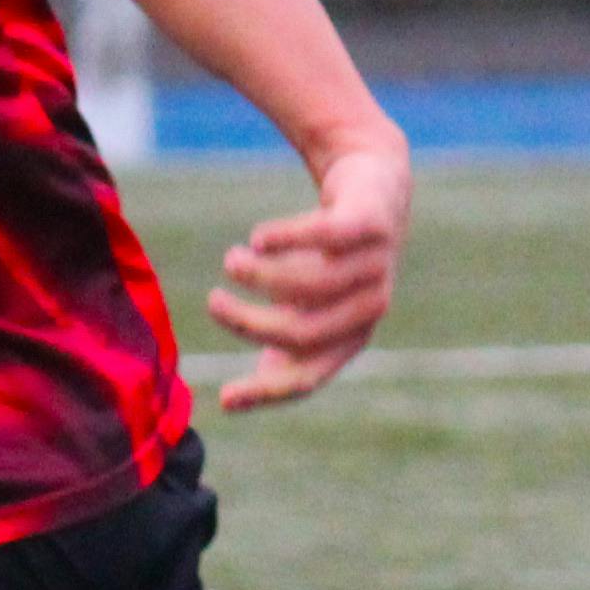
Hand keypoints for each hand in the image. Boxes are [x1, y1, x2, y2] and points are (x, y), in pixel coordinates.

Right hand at [208, 134, 406, 410]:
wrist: (374, 186)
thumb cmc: (332, 256)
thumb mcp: (305, 304)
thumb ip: (279, 343)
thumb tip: (234, 403)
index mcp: (351, 336)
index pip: (308, 376)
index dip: (266, 392)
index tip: (223, 398)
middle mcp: (370, 307)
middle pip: (303, 332)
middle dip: (249, 322)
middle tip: (213, 301)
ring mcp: (376, 265)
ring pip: (311, 285)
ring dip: (259, 275)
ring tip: (231, 260)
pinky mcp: (371, 223)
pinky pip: (326, 236)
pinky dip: (287, 239)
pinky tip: (259, 238)